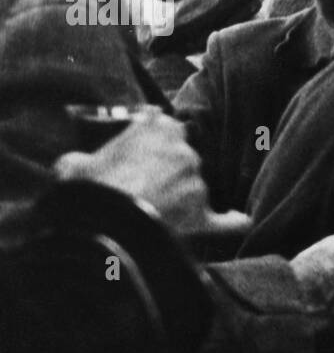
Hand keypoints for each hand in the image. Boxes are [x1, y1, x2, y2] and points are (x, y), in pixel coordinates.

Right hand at [54, 107, 248, 238]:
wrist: (106, 227)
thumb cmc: (89, 189)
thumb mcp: (73, 165)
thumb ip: (80, 158)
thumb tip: (74, 163)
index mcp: (158, 130)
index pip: (166, 125)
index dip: (155, 140)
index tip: (145, 152)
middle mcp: (185, 153)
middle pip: (184, 159)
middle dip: (168, 172)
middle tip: (145, 190)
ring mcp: (199, 186)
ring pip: (196, 190)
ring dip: (183, 200)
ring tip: (158, 216)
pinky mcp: (205, 218)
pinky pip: (229, 222)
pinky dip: (233, 222)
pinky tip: (240, 220)